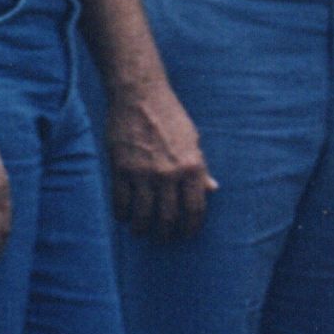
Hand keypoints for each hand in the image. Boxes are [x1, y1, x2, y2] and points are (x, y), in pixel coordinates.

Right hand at [105, 80, 214, 240]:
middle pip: (168, 217)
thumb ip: (201, 168)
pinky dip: (122, 214)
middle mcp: (169, 174)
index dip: (191, 227)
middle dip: (166, 233)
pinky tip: (124, 216)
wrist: (140, 96)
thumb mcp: (193, 141)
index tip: (186, 234)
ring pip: (143, 215)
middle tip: (163, 237)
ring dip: (142, 228)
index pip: (195, 209)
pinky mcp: (120, 169)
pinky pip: (121, 202)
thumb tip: (213, 189)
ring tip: (142, 231)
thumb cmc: (170, 117)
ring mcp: (143, 173)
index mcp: (192, 167)